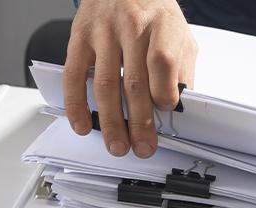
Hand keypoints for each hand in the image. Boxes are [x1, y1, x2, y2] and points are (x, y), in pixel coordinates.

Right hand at [63, 0, 196, 157]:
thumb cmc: (152, 11)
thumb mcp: (179, 32)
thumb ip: (181, 68)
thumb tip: (181, 106)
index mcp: (161, 24)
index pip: (162, 62)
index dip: (164, 91)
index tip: (166, 110)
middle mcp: (131, 27)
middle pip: (135, 81)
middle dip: (139, 121)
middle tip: (143, 147)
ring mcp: (103, 34)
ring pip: (106, 84)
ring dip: (111, 121)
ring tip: (118, 145)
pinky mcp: (80, 39)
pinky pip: (74, 75)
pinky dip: (76, 104)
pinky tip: (83, 124)